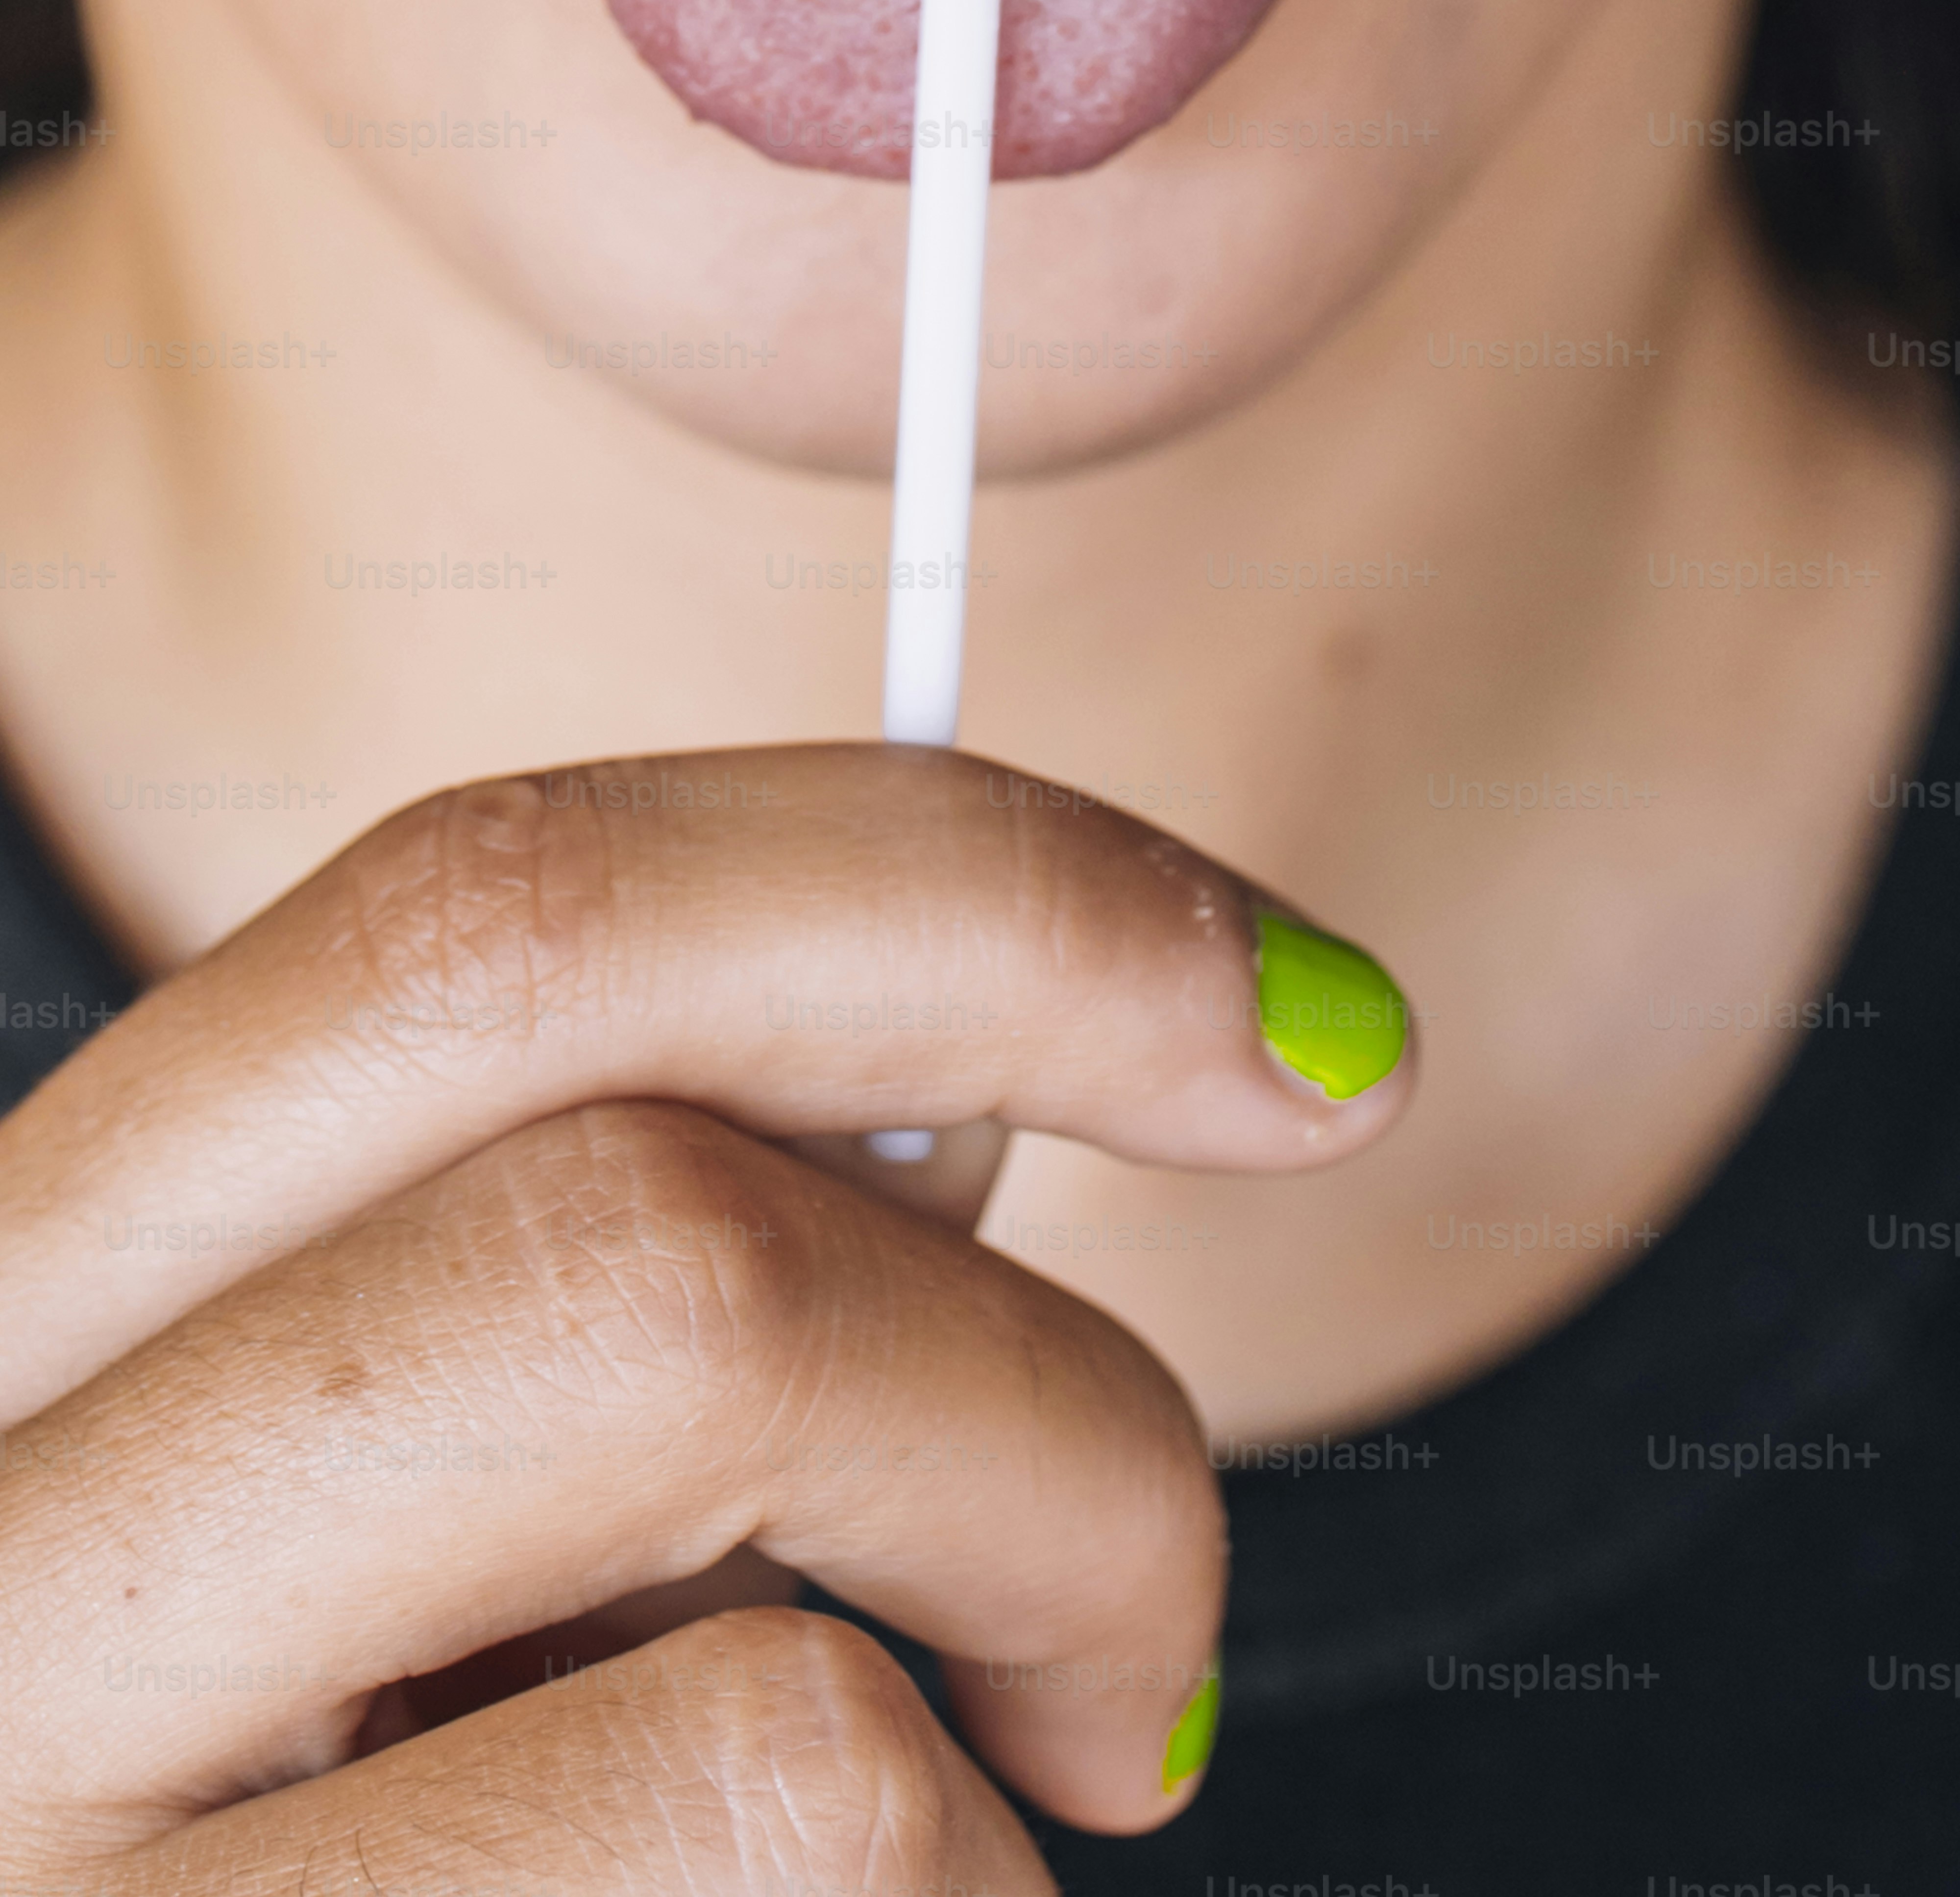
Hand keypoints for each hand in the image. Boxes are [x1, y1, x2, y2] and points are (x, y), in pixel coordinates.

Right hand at [0, 744, 1409, 1895]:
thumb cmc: (484, 1820)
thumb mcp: (472, 1503)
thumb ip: (643, 1253)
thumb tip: (1009, 1045)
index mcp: (41, 1321)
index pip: (481, 921)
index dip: (956, 890)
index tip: (1298, 1021)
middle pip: (627, 1197)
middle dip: (1042, 1360)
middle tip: (1146, 1598)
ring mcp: (60, 1872)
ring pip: (741, 1541)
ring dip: (1034, 1628)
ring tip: (1024, 1804)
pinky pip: (786, 1835)